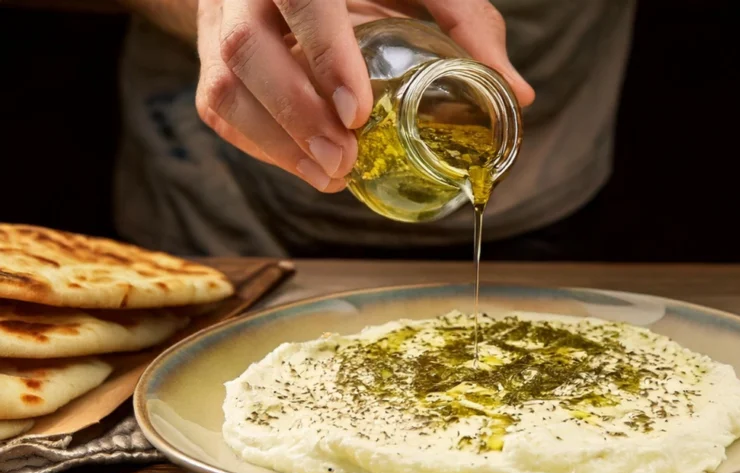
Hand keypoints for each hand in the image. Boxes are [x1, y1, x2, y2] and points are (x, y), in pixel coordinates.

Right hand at [195, 0, 535, 191]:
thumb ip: (463, 23)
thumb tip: (515, 92)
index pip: (303, 1)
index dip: (326, 56)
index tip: (357, 112)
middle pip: (249, 48)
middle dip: (297, 112)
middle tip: (345, 159)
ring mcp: (221, 21)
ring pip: (224, 83)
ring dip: (276, 141)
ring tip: (329, 176)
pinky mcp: (212, 57)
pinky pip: (219, 107)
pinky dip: (262, 146)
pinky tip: (306, 168)